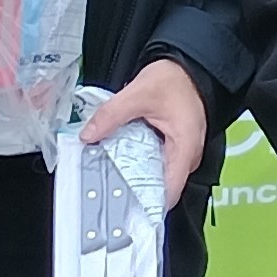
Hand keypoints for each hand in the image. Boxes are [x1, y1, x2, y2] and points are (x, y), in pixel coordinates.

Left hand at [82, 59, 207, 199]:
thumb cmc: (175, 79)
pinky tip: (120, 160)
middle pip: (161, 187)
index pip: (169, 192)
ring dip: (134, 177)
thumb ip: (111, 115)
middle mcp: (187, 157)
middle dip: (134, 191)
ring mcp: (182, 153)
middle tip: (105, 193)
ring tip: (108, 178)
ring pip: (157, 176)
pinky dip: (139, 164)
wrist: (188, 65)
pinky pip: (156, 163)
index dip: (147, 205)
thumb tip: (88, 135)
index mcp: (185, 149)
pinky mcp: (174, 147)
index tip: (123, 211)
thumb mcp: (138, 94)